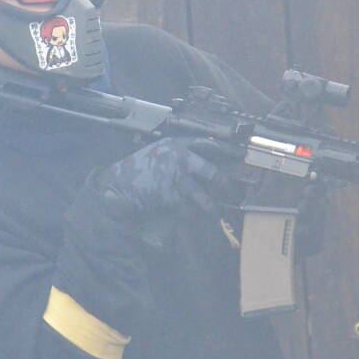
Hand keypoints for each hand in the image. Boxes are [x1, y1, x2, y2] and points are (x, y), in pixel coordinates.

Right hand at [92, 136, 244, 217]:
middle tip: (232, 192)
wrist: (118, 184)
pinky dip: (190, 214)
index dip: (227, 152)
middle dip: (226, 186)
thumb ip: (180, 153)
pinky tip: (190, 214)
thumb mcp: (159, 151)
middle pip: (213, 174)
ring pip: (203, 197)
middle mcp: (179, 159)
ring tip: (214, 210)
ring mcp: (175, 178)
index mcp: (177, 144)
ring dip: (210, 207)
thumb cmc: (139, 168)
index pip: (209, 145)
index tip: (240, 157)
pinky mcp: (169, 196)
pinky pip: (188, 209)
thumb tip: (207, 161)